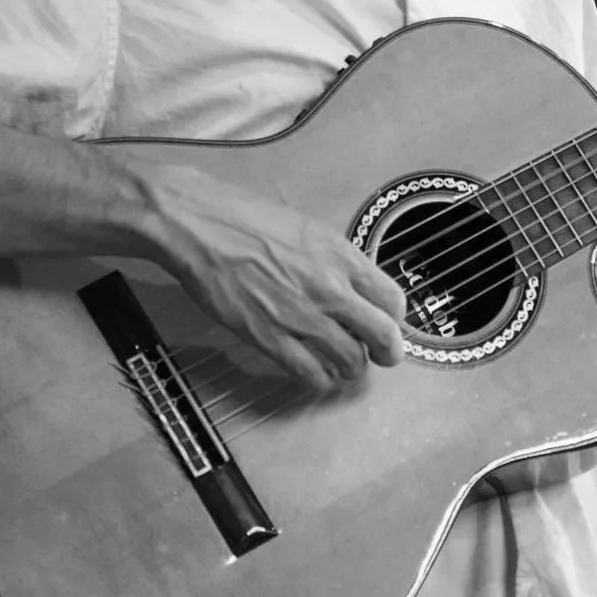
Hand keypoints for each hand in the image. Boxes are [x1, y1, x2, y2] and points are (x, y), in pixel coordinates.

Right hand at [129, 158, 406, 394]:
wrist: (200, 226)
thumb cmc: (248, 218)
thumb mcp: (308, 230)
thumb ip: (335, 261)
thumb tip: (352, 287)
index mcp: (341, 257)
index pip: (393, 301)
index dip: (395, 319)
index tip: (388, 324)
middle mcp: (330, 289)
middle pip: (383, 337)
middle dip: (387, 353)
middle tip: (381, 356)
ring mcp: (301, 317)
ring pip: (350, 362)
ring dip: (352, 367)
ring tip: (344, 364)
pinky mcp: (270, 338)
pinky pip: (311, 374)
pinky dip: (320, 378)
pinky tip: (315, 371)